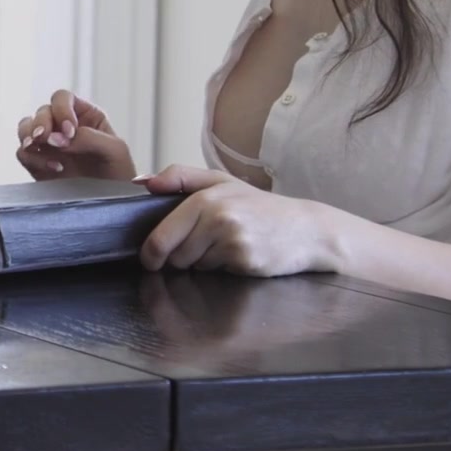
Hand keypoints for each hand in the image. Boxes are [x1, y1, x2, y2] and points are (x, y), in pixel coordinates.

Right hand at [15, 90, 135, 180]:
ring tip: (37, 147)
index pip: (62, 98)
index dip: (62, 109)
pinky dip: (31, 158)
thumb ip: (88, 137)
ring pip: (25, 128)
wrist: (113, 203)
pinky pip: (24, 153)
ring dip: (28, 135)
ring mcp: (49, 146)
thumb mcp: (114, 150)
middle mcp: (62, 126)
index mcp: (84, 115)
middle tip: (45, 139)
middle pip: (42, 112)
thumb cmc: (119, 173)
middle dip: (41, 123)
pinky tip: (52, 168)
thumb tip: (55, 138)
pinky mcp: (38, 165)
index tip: (70, 131)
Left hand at [136, 164, 336, 276]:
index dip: (152, 253)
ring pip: (194, 266)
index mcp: (205, 199)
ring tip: (225, 247)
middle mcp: (217, 218)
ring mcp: (232, 241)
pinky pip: (216, 273)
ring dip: (202, 262)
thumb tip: (143, 182)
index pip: (162, 236)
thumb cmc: (260, 207)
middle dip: (181, 256)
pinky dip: (222, 268)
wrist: (307, 229)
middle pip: (175, 255)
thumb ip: (180, 177)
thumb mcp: (220, 182)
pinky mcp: (245, 261)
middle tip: (201, 246)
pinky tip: (238, 256)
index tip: (151, 259)